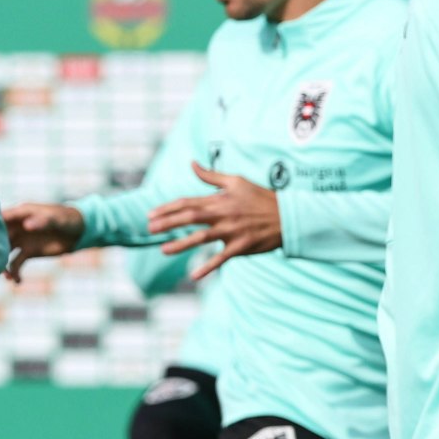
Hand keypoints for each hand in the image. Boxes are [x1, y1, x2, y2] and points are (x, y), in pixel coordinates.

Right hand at [1, 202, 85, 281]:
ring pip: (4, 251)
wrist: (79, 232)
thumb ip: (43, 221)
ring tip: (6, 276)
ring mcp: (21, 240)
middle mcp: (17, 226)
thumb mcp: (57, 219)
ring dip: (2, 263)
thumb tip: (26, 225)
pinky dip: (15, 273)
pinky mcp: (27, 252)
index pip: (1, 217)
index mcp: (21, 213)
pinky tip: (18, 281)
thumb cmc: (67, 219)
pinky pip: (16, 263)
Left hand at [145, 162, 280, 279]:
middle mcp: (223, 215)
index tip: (150, 214)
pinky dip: (208, 267)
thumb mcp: (236, 181)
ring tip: (163, 250)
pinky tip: (193, 276)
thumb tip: (192, 163)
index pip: (187, 203)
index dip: (167, 208)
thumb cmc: (260, 198)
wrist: (288, 216)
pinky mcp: (241, 246)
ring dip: (181, 244)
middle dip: (168, 223)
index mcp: (219, 200)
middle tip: (149, 229)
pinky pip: (221, 258)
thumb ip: (211, 175)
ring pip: (202, 238)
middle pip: (190, 218)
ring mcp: (232, 231)